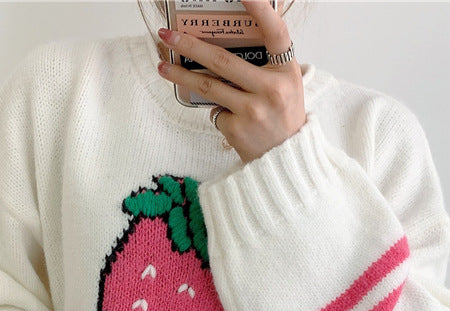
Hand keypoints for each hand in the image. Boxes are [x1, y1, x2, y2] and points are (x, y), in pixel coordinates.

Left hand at [156, 0, 305, 162]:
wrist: (285, 158)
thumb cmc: (283, 115)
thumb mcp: (286, 83)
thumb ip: (266, 63)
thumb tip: (226, 40)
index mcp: (286, 70)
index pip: (275, 32)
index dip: (260, 9)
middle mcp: (271, 88)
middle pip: (222, 60)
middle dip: (190, 45)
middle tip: (167, 35)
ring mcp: (252, 110)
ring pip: (207, 86)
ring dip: (180, 74)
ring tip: (163, 66)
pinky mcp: (236, 128)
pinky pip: (215, 111)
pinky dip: (217, 110)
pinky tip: (228, 116)